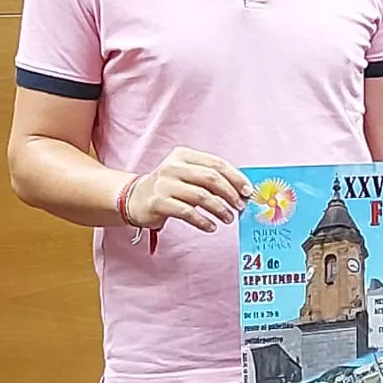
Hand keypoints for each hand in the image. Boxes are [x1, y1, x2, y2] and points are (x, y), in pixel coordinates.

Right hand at [124, 147, 251, 232]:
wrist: (135, 198)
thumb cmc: (169, 187)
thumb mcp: (187, 175)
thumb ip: (210, 178)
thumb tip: (241, 192)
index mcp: (183, 155)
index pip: (216, 164)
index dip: (236, 178)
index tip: (248, 192)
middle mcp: (172, 167)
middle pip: (211, 179)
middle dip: (230, 194)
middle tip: (240, 207)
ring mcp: (164, 184)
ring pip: (201, 196)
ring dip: (220, 209)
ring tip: (228, 219)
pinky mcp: (158, 202)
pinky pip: (188, 213)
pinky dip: (203, 221)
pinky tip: (211, 226)